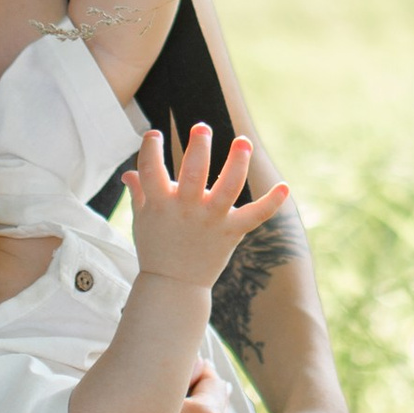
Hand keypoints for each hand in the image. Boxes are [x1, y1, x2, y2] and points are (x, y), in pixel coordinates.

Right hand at [126, 121, 290, 287]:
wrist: (174, 285)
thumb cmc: (156, 247)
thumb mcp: (142, 219)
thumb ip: (139, 192)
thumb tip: (128, 172)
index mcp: (160, 203)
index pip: (150, 169)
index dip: (149, 149)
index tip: (153, 134)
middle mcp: (186, 209)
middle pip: (193, 173)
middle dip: (199, 147)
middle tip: (202, 128)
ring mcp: (211, 220)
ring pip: (228, 188)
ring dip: (237, 163)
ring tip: (243, 141)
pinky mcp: (231, 232)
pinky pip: (255, 216)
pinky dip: (272, 203)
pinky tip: (285, 186)